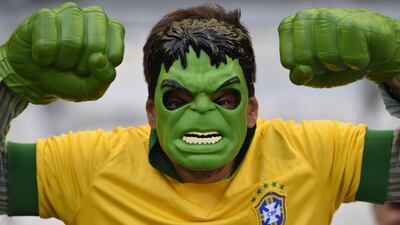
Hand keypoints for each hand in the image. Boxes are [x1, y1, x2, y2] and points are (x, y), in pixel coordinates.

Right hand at [0, 2, 123, 103]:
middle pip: (96, 46)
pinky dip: (44, 58)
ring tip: (58, 61)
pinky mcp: (44, 15)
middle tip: (72, 67)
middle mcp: (95, 17)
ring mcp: (70, 12)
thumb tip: (99, 59)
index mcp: (112, 32)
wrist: (35, 80)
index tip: (89, 72)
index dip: (99, 71)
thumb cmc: (69, 80)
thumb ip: (104, 77)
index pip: (114, 55)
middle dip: (81, 66)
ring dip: (62, 61)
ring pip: (72, 42)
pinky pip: (48, 43)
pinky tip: (42, 55)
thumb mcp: (91, 89)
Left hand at [278, 8, 399, 87]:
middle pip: (304, 59)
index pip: (288, 61)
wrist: (375, 48)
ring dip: (339, 64)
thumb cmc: (339, 59)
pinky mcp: (351, 22)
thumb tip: (301, 71)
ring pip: (325, 57)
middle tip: (333, 59)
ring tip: (345, 55)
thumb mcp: (313, 75)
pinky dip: (357, 63)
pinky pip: (348, 57)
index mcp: (290, 27)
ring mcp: (327, 16)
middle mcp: (305, 17)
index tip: (317, 62)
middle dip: (320, 67)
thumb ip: (299, 77)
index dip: (306, 70)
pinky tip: (360, 53)